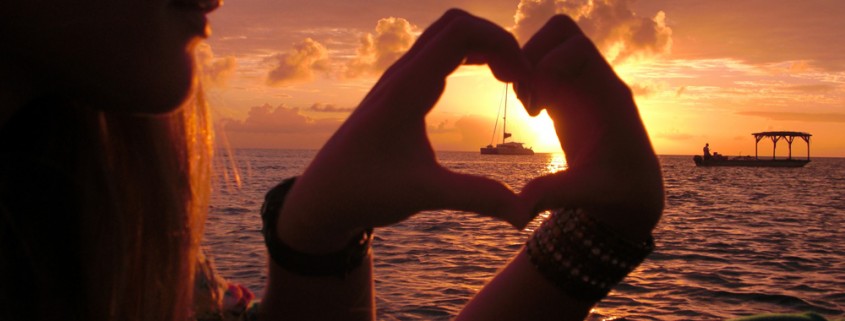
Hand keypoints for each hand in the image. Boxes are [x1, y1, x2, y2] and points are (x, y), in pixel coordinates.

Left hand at [276, 9, 533, 251]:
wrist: (322, 197)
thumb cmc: (365, 193)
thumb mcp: (424, 195)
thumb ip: (476, 197)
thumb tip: (524, 213)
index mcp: (407, 89)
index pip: (461, 31)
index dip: (503, 45)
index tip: (522, 83)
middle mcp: (401, 74)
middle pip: (457, 24)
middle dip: (497, 40)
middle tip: (520, 80)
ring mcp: (398, 79)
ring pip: (447, 35)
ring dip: (483, 46)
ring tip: (510, 81)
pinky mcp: (398, 89)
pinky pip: (438, 52)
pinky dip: (469, 55)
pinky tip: (485, 83)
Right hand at [516, 16, 663, 239]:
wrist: (632, 193)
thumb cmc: (619, 193)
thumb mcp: (589, 195)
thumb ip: (557, 194)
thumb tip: (519, 208)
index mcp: (609, 95)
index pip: (577, 46)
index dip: (548, 64)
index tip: (539, 104)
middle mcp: (595, 82)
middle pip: (560, 32)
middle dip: (531, 57)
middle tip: (525, 98)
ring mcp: (581, 87)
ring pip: (548, 47)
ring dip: (527, 68)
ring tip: (528, 107)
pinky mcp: (569, 97)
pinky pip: (544, 67)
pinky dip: (530, 81)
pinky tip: (533, 113)